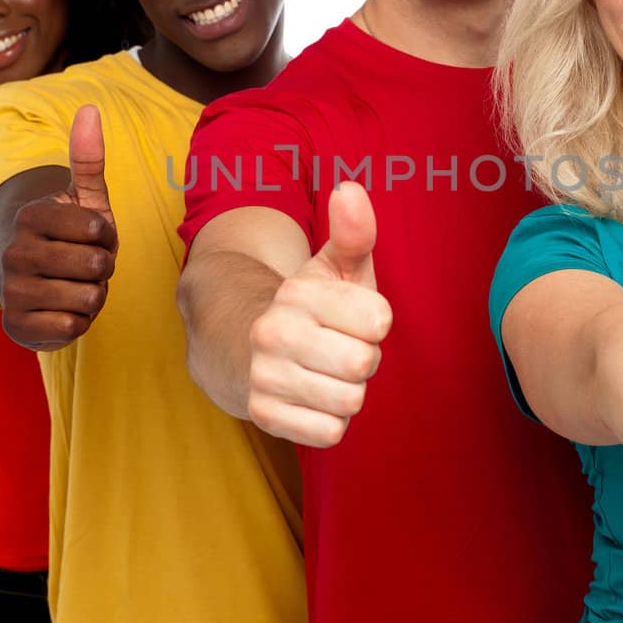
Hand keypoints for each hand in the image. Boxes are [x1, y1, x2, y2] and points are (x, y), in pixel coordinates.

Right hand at [0, 105, 117, 347]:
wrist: (36, 278)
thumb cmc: (71, 234)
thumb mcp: (84, 197)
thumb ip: (89, 158)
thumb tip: (91, 109)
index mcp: (33, 216)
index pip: (98, 230)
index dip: (107, 237)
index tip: (91, 236)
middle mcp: (15, 251)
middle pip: (96, 267)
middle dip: (103, 268)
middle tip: (87, 264)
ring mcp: (13, 289)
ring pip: (89, 298)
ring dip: (94, 295)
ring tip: (77, 284)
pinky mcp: (16, 325)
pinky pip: (73, 327)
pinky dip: (80, 320)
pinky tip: (65, 307)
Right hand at [247, 181, 392, 447]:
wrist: (244, 346)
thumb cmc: (311, 307)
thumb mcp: (334, 266)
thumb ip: (354, 231)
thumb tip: (350, 189)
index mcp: (298, 293)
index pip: (378, 321)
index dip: (375, 323)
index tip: (355, 318)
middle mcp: (274, 333)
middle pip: (364, 365)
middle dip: (363, 360)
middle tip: (340, 348)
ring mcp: (265, 376)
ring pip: (349, 402)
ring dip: (348, 393)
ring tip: (327, 373)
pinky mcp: (263, 416)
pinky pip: (329, 433)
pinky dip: (330, 421)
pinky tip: (314, 398)